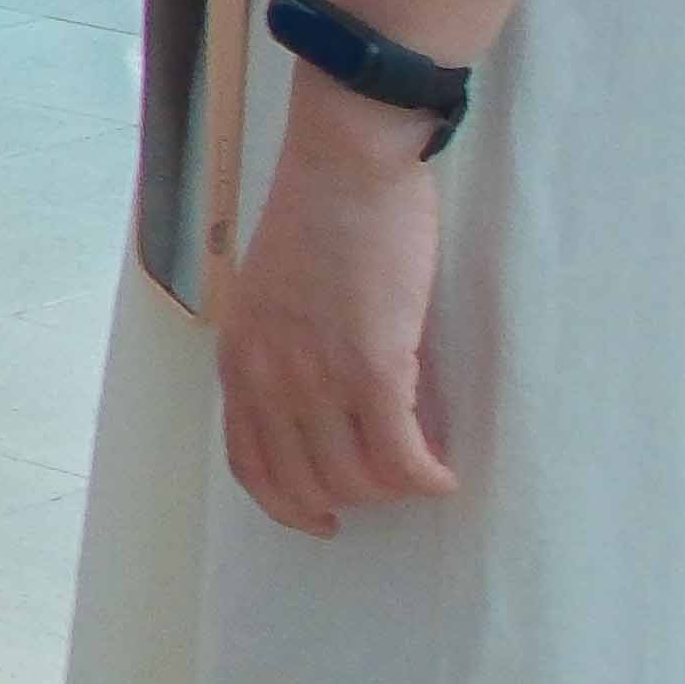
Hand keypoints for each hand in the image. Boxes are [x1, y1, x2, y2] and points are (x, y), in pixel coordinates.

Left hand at [202, 92, 458, 535]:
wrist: (347, 165)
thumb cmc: (319, 217)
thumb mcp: (273, 297)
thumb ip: (286, 354)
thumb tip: (328, 408)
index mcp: (239, 360)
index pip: (252, 465)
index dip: (288, 505)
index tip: (320, 518)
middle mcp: (268, 378)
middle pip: (308, 482)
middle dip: (354, 499)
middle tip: (390, 485)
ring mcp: (318, 376)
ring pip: (357, 478)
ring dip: (394, 489)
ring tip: (420, 473)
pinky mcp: (373, 366)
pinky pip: (400, 455)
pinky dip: (426, 478)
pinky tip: (445, 477)